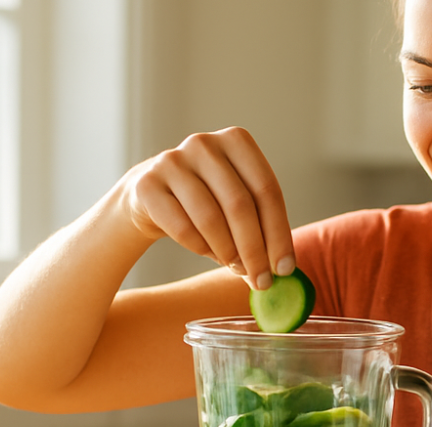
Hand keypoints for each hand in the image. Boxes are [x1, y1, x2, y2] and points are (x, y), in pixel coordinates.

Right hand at [121, 126, 293, 289]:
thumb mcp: (238, 205)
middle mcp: (204, 144)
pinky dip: (201, 248)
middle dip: (255, 250)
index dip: (279, 233)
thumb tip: (282, 269)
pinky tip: (208, 253)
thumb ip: (261, 230)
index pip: (267, 190)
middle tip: (262, 280)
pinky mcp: (147, 184)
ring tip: (237, 268)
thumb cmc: (207, 202)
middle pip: (240, 205)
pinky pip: (183, 228)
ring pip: (210, 218)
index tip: (284, 268)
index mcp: (236, 141)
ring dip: (228, 252)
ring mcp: (172, 161)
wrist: (152, 197)